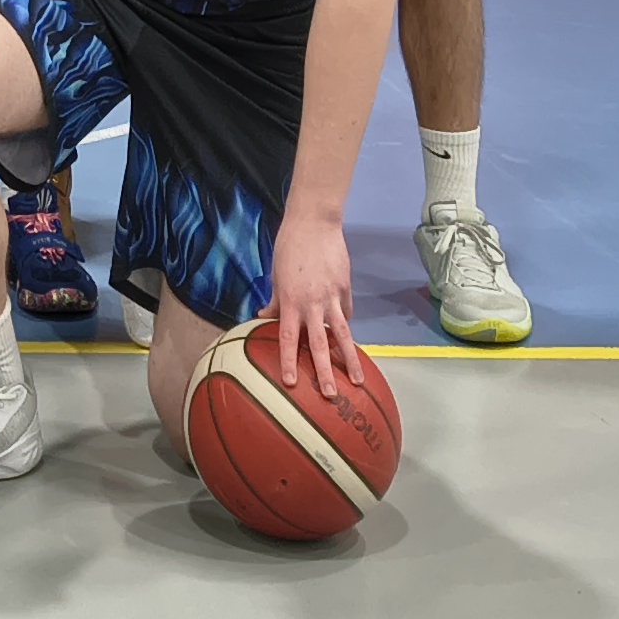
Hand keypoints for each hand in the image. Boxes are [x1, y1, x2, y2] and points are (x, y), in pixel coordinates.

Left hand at [261, 215, 361, 397]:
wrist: (314, 223)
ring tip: (356, 381)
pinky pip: (347, 313)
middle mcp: (312, 304)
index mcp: (290, 301)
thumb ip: (274, 301)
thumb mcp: (276, 276)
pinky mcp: (346, 289)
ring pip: (343, 335)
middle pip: (318, 344)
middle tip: (330, 395)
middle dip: (324, 372)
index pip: (288, 338)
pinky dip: (346, 326)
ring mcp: (332, 297)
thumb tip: (262, 318)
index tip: (291, 382)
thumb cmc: (289, 247)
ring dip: (349, 360)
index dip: (289, 361)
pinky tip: (350, 340)